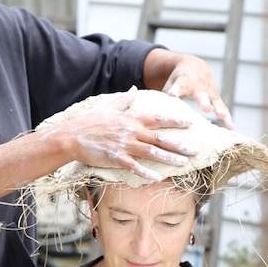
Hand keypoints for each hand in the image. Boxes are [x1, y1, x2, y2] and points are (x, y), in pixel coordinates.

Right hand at [62, 90, 198, 181]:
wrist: (71, 136)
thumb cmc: (90, 122)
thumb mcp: (108, 107)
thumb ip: (124, 100)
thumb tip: (134, 89)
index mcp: (131, 118)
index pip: (158, 118)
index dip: (175, 120)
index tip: (190, 122)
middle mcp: (131, 131)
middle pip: (160, 138)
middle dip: (180, 144)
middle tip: (196, 149)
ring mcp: (124, 145)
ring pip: (152, 152)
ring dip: (169, 158)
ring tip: (184, 163)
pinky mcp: (116, 158)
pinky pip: (134, 166)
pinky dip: (146, 172)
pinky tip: (158, 177)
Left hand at [144, 50, 233, 128]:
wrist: (194, 66)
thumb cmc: (177, 81)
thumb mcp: (168, 85)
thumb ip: (162, 99)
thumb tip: (146, 116)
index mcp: (182, 82)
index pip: (178, 86)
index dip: (175, 91)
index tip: (173, 95)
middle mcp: (197, 85)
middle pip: (200, 94)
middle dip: (203, 101)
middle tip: (206, 109)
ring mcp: (208, 90)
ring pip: (215, 100)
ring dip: (219, 109)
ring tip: (222, 117)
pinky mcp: (216, 96)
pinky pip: (223, 107)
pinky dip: (227, 116)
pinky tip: (231, 127)